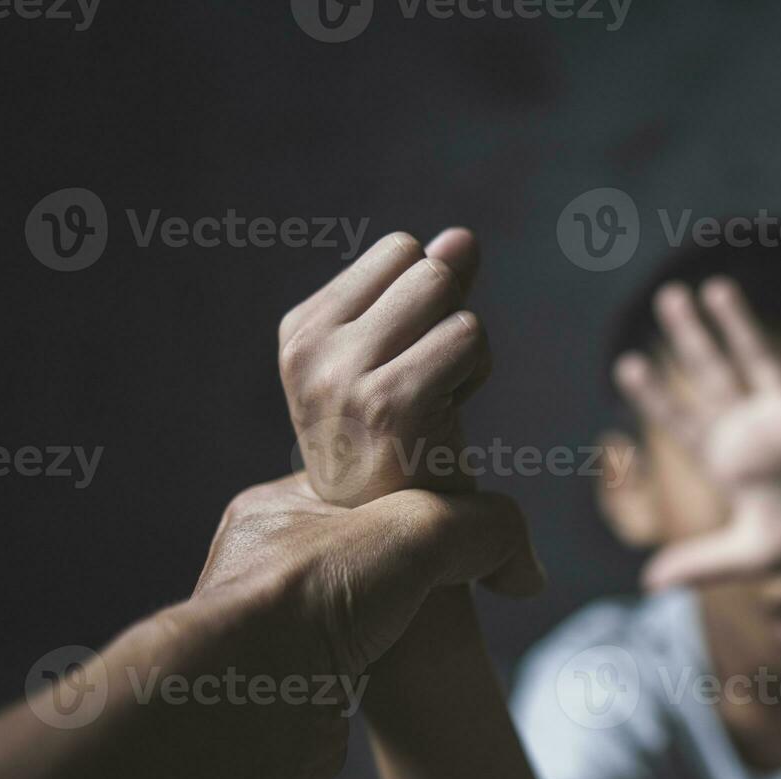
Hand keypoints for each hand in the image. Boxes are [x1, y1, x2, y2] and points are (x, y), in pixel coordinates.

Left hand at [194, 473, 543, 683]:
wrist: (250, 706)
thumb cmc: (309, 599)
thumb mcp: (420, 527)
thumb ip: (483, 525)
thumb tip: (525, 569)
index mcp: (279, 508)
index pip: (364, 486)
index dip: (418, 495)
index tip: (456, 515)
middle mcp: (270, 565)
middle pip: (370, 549)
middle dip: (416, 566)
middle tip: (456, 577)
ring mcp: (280, 628)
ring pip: (365, 610)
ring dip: (402, 622)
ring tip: (433, 629)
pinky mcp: (296, 687)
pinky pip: (359, 666)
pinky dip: (388, 670)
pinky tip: (405, 671)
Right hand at [280, 229, 487, 503]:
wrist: (392, 540)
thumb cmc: (401, 448)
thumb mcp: (402, 354)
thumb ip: (430, 290)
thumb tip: (462, 237)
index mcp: (303, 330)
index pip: (400, 252)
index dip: (425, 302)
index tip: (407, 363)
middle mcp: (311, 349)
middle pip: (427, 267)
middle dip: (449, 317)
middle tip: (428, 386)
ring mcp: (344, 376)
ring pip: (449, 296)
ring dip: (468, 348)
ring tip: (437, 403)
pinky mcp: (391, 403)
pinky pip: (468, 336)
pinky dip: (478, 371)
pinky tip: (450, 418)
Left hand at [613, 277, 780, 590]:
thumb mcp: (750, 556)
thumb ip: (703, 562)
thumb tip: (651, 582)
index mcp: (730, 461)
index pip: (684, 423)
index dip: (656, 397)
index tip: (626, 366)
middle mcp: (756, 430)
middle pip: (712, 376)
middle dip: (688, 339)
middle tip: (666, 297)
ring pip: (760, 360)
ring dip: (739, 324)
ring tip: (715, 286)